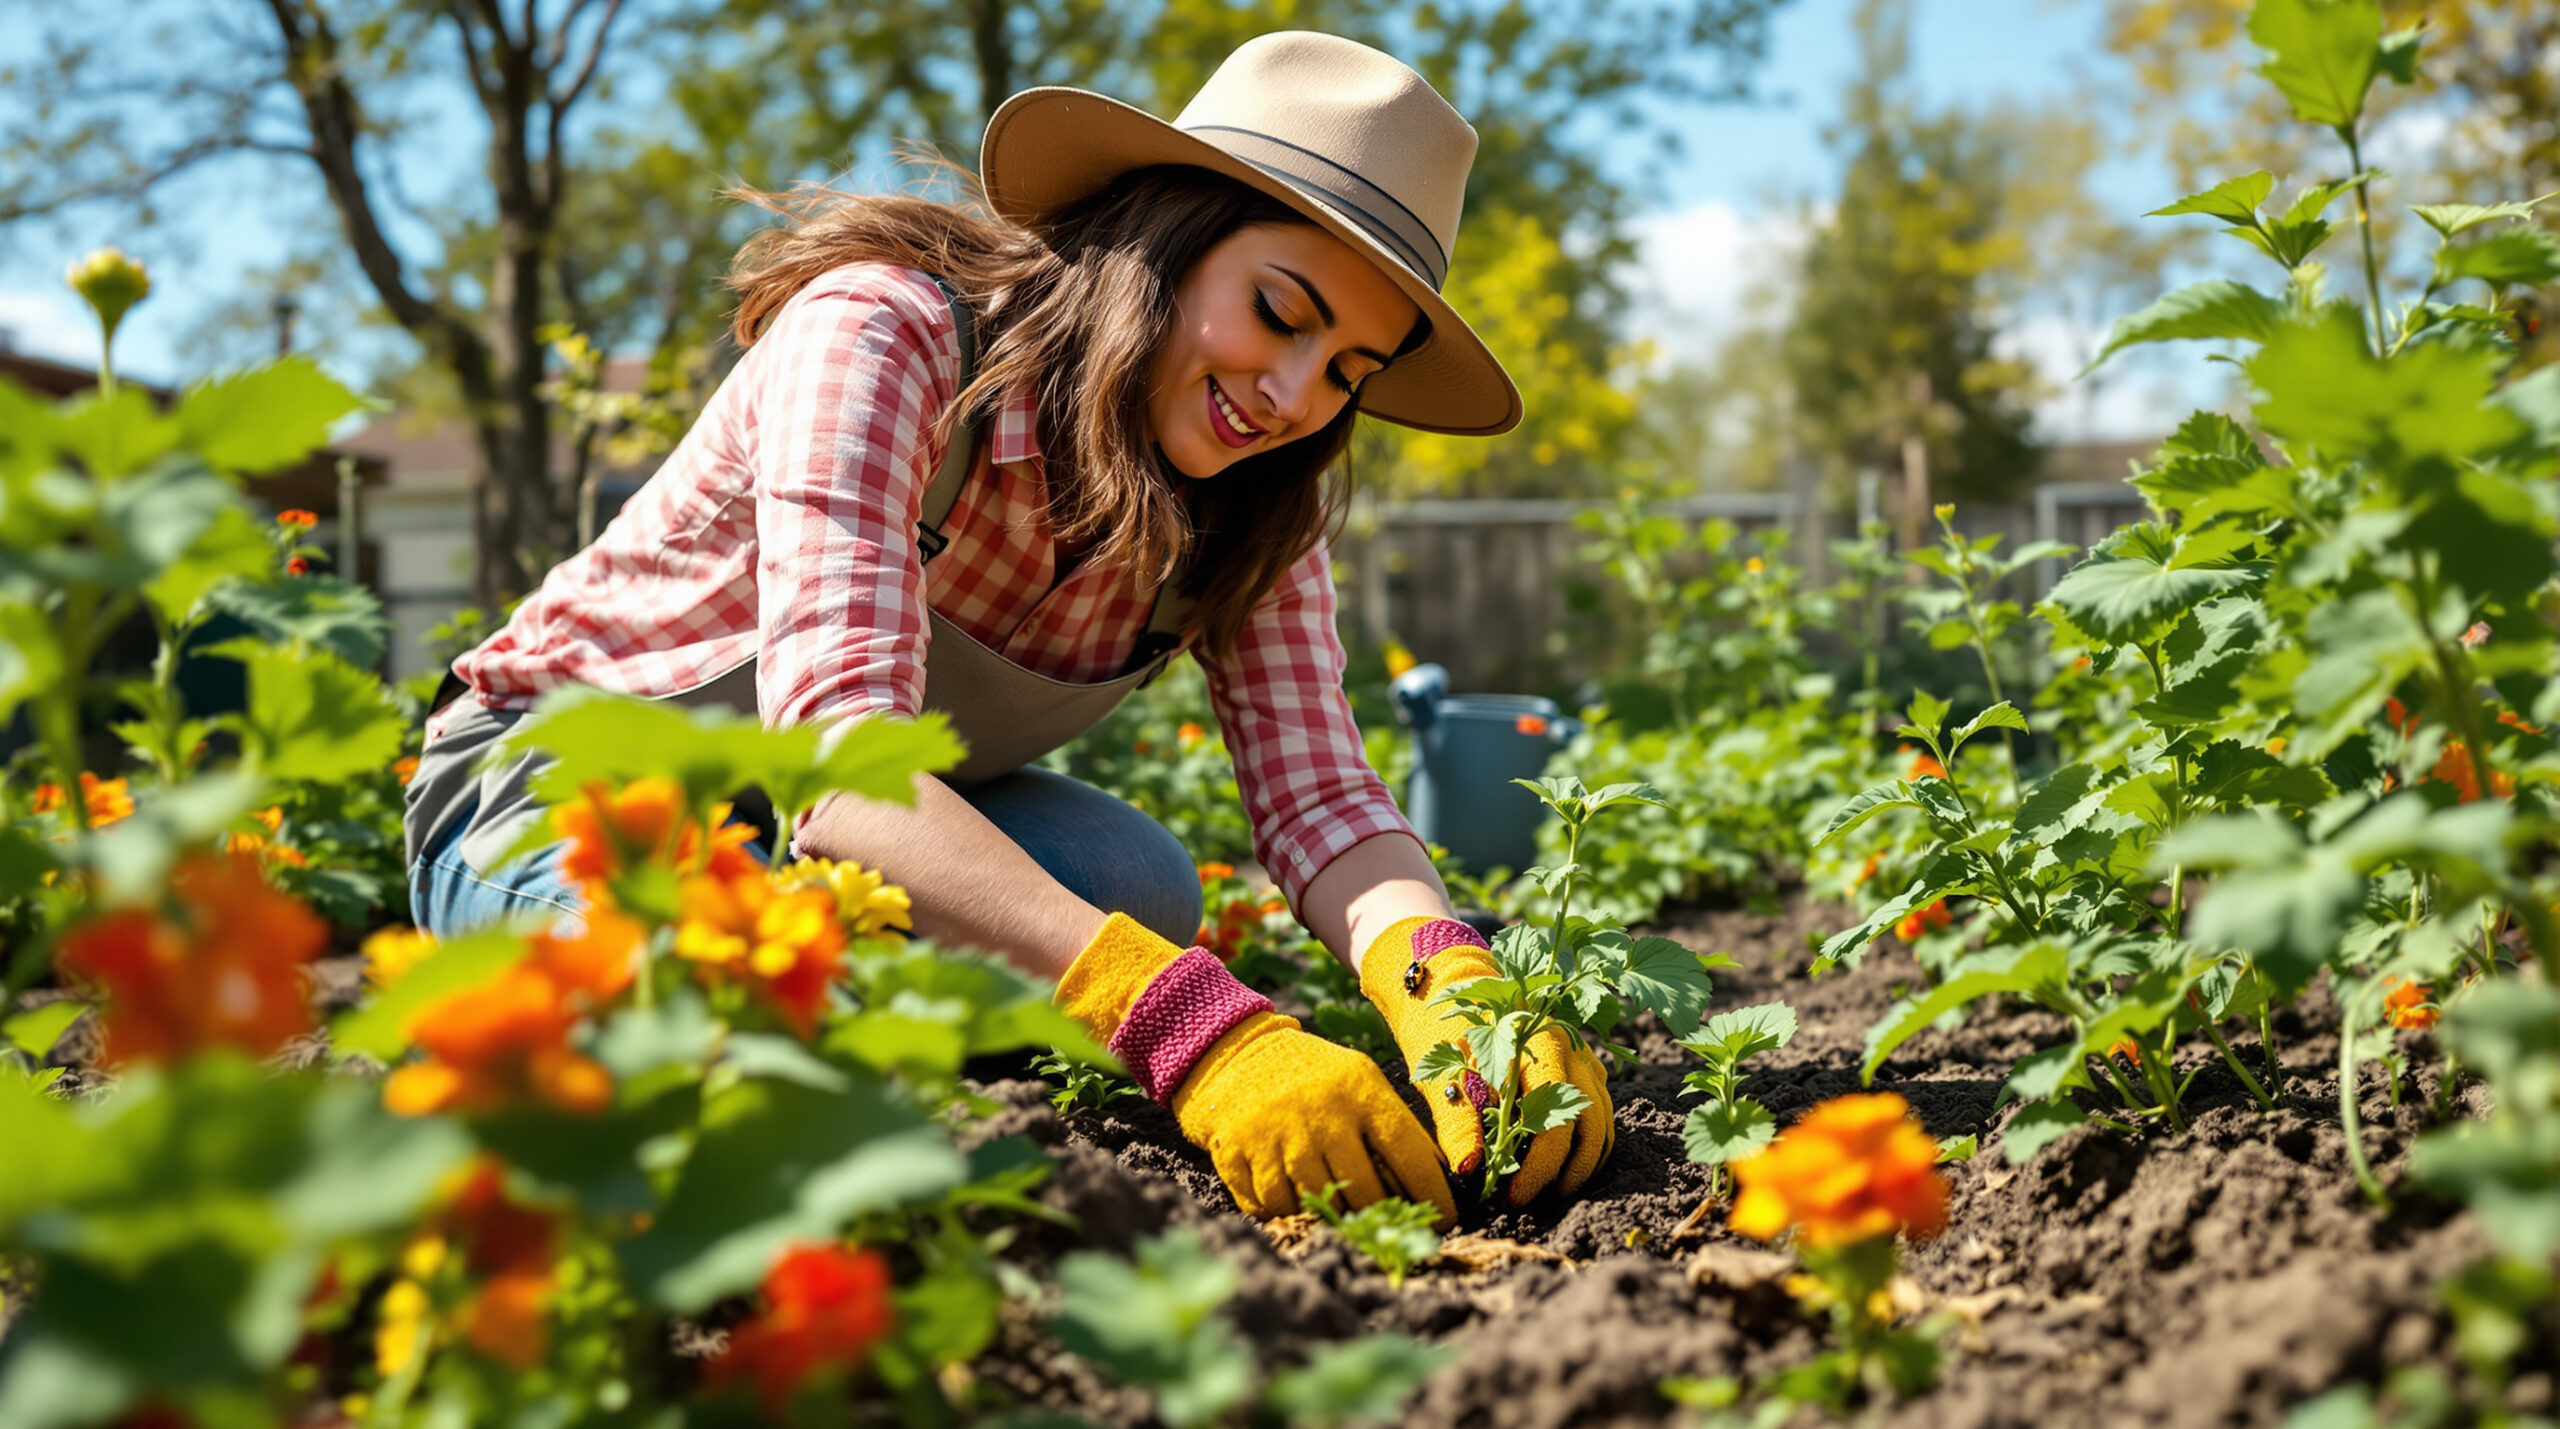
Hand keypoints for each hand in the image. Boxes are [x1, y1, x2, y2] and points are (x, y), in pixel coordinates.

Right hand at [1055, 913, 1455, 1224]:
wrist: (1234, 1054)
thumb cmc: (1312, 1075)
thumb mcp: (1359, 1080)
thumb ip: (1395, 1123)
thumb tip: (1444, 1176)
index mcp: (1359, 1092)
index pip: (1410, 1155)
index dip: (1433, 1195)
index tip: (1448, 1222)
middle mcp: (1320, 1116)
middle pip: (1366, 1194)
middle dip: (1384, 1218)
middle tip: (1392, 1228)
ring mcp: (1277, 1139)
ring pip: (1321, 1208)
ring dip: (1337, 1219)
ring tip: (1348, 1219)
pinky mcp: (1241, 1157)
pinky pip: (1275, 1209)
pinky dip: (1291, 1215)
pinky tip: (1301, 1203)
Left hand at [1359, 915, 1613, 1205]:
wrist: (1449, 981)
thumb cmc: (1441, 1025)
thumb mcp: (1440, 1070)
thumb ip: (1458, 1119)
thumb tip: (1472, 1170)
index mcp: (1542, 1046)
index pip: (1556, 1122)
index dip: (1539, 1167)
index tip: (1513, 1196)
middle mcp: (1572, 1049)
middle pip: (1589, 1126)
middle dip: (1566, 1173)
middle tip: (1532, 1201)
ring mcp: (1581, 1056)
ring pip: (1602, 1121)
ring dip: (1583, 1164)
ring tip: (1550, 1193)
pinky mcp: (1579, 1064)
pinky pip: (1598, 1111)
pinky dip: (1587, 1145)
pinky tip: (1561, 1169)